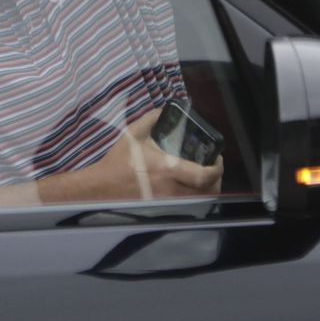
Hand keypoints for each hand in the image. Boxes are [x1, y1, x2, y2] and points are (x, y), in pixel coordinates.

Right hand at [76, 108, 221, 200]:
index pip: (204, 175)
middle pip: (208, 193)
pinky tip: (191, 190)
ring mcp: (169, 204)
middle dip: (216, 181)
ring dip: (207, 191)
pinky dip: (195, 200)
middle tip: (213, 168)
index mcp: (168, 170)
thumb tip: (165, 110)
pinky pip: (188, 209)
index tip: (216, 159)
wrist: (102, 187)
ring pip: (200, 203)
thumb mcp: (134, 134)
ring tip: (204, 179)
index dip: (217, 168)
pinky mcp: (164, 211)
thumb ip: (152, 118)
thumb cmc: (119, 162)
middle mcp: (172, 190)